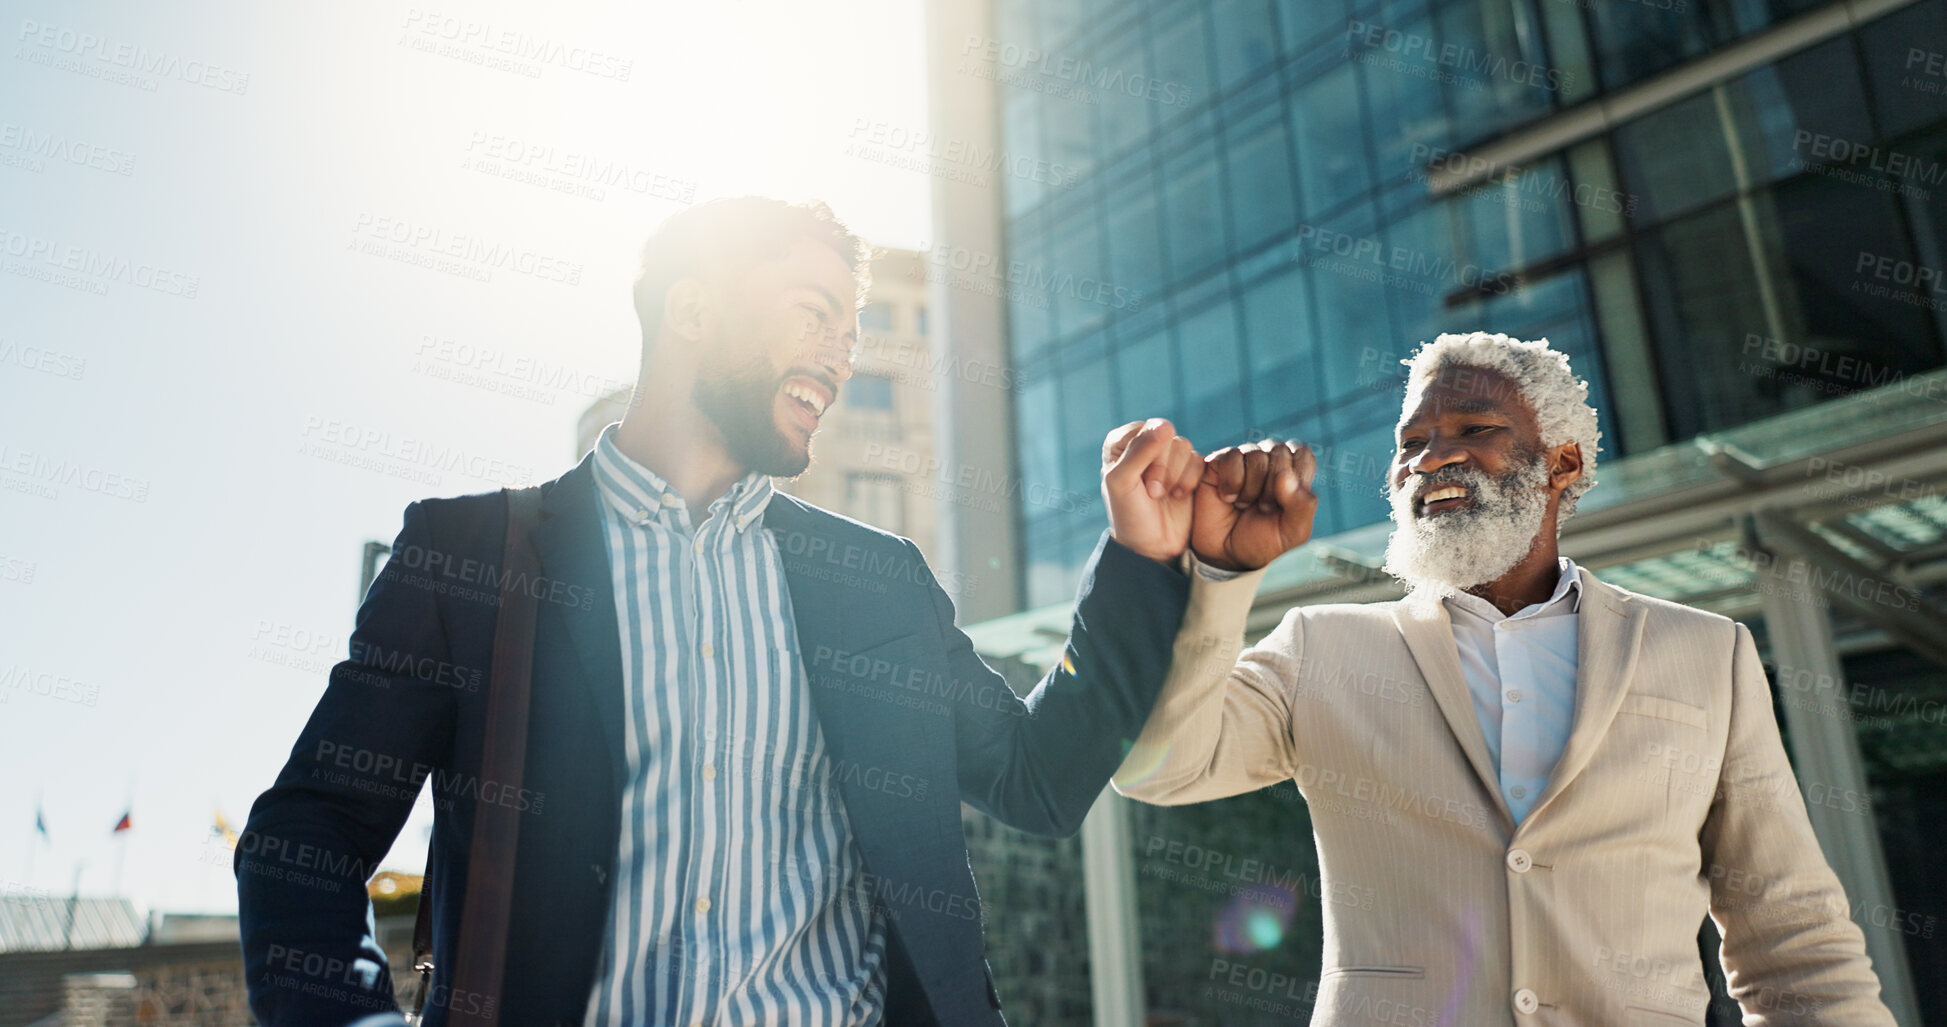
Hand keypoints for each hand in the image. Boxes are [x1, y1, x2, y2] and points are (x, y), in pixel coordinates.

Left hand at [1101, 418, 1202, 564]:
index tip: (1136, 480)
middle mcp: (1145, 444)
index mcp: (1121, 442)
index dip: (1145, 455)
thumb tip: (1165, 427)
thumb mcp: (1121, 482)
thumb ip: (1138, 451)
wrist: (1152, 545)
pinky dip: (1190, 479)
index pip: (1144, 429)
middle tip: (1153, 492)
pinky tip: (1179, 495)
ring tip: (1163, 495)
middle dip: (1162, 467)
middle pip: (1166, 435)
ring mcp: (1168, 456)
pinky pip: (1198, 459)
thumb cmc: (1129, 513)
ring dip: (1175, 475)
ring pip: (1183, 446)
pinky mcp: (1189, 468)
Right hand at [1191, 440, 1317, 570]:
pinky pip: (1231, 458)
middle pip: (1280, 453)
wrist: (1225, 555)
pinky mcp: (1218, 461)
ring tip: (1244, 505)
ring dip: (1251, 489)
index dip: (1295, 479)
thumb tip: (1285, 475)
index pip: (1303, 454)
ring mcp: (1243, 458)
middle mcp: (1269, 459)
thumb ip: (1302, 505)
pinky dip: (1232, 483)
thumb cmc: (1262, 541)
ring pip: (1256, 456)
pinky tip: (1228, 497)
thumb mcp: (1293, 532)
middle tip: (1262, 508)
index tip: (1285, 504)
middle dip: (1272, 488)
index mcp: (1293, 472)